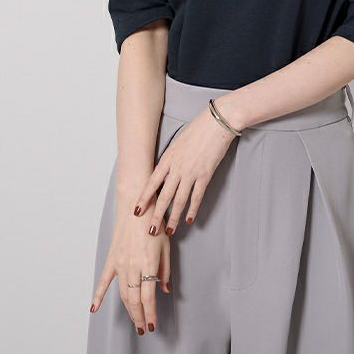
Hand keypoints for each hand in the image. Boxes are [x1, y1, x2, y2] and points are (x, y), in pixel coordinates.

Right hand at [89, 202, 170, 334]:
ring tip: (134, 321)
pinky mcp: (112, 259)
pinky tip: (94, 308)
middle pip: (134, 299)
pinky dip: (98, 295)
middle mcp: (132, 266)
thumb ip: (165, 270)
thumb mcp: (166, 246)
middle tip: (142, 328)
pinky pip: (103, 280)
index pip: (149, 297)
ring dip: (128, 309)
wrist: (136, 206)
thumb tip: (165, 289)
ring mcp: (120, 263)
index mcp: (148, 263)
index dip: (150, 314)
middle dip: (139, 317)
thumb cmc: (153, 224)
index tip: (152, 325)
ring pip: (123, 293)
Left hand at [133, 104, 236, 234]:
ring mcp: (191, 172)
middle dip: (155, 216)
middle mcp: (177, 167)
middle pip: (163, 196)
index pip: (151, 182)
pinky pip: (197, 197)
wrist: (217, 122)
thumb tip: (166, 171)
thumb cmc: (198, 128)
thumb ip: (171, 158)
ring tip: (169, 231)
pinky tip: (189, 220)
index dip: (143, 198)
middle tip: (150, 231)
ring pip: (179, 200)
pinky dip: (193, 210)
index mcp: (168, 158)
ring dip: (173, 218)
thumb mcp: (178, 141)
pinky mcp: (205, 175)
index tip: (136, 211)